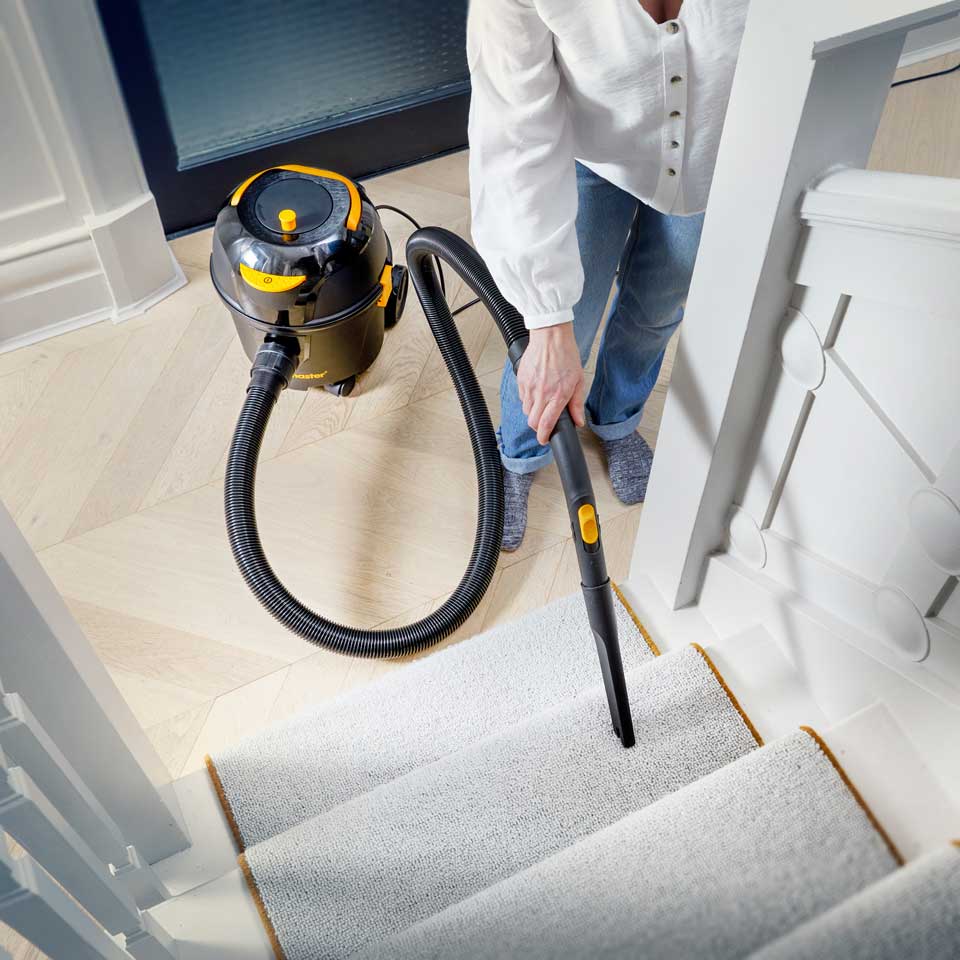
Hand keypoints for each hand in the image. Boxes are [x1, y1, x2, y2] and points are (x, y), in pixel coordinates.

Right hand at [517, 323, 585, 444]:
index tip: (544, 440)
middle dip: (538, 428)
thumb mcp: (578, 380)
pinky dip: (528, 400)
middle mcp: (541, 393)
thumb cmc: (566, 354)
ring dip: (533, 413)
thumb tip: (578, 421)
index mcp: (557, 395)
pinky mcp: (521, 380)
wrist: (550, 336)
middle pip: (532, 422)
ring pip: (526, 410)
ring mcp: (529, 387)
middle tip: (544, 424)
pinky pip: (522, 397)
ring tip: (542, 404)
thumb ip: (577, 404)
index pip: (545, 423)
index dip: (543, 436)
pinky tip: (536, 391)